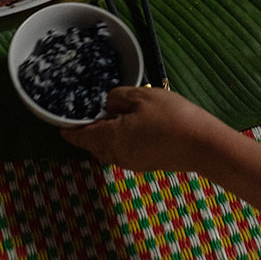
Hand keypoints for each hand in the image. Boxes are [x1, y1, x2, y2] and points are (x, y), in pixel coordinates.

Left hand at [61, 86, 227, 171]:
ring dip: (103, 137)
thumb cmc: (170, 117)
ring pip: (108, 151)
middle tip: (88, 113)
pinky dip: (117, 141)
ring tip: (109, 117)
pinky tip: (130, 126)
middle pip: (93, 146)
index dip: (69, 130)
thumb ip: (118, 97)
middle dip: (87, 133)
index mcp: (110, 138)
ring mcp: (131, 162)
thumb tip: (107, 104)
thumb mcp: (142, 96)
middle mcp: (116, 155)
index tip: (59, 124)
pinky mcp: (145, 163)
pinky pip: (122, 152)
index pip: (81, 136)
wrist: (201, 144)